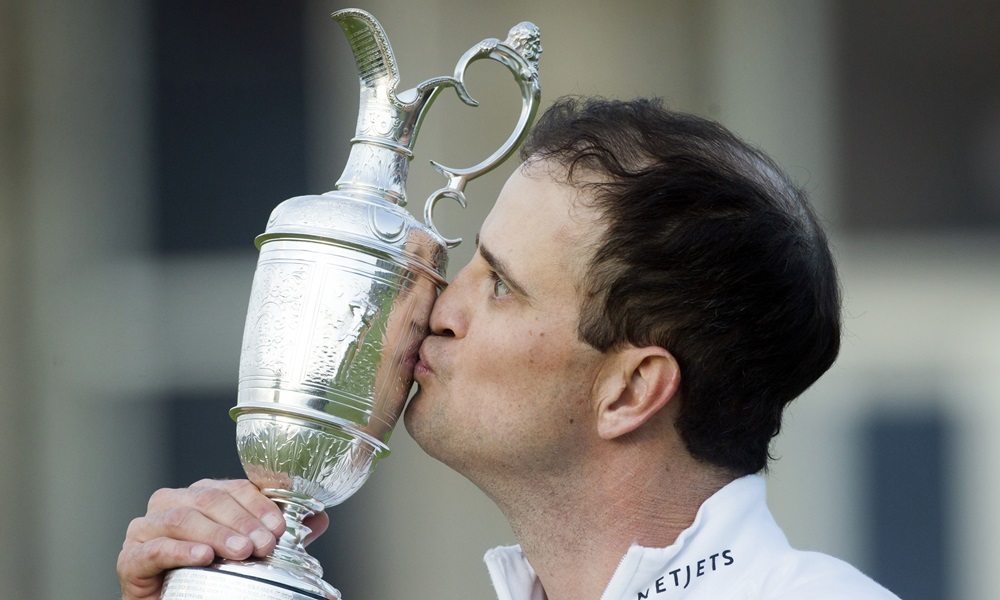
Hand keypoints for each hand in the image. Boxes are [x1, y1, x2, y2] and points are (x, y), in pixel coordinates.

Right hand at [117, 479, 329, 599]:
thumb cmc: (207, 576)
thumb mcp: (248, 552)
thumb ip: (277, 533)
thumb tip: (319, 518)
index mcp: (199, 495)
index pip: (233, 487)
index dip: (258, 504)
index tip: (279, 528)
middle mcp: (169, 503)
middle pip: (207, 499)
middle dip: (241, 521)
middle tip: (263, 544)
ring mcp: (145, 529)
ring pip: (182, 519)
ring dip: (216, 534)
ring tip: (241, 552)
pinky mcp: (130, 558)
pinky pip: (154, 549)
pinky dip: (181, 551)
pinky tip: (203, 558)